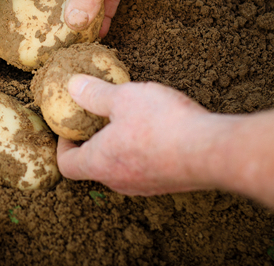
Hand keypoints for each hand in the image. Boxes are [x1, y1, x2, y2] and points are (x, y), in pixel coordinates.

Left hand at [57, 74, 216, 194]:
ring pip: (121, 168)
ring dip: (119, 146)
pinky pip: (146, 168)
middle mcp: (119, 181)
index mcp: (100, 163)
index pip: (67, 165)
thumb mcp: (123, 98)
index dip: (62, 145)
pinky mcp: (168, 183)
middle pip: (94, 167)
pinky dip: (143, 151)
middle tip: (100, 117)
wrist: (210, 150)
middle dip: (93, 142)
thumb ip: (95, 94)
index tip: (69, 127)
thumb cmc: (161, 124)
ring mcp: (145, 186)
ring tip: (130, 119)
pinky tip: (158, 128)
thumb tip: (73, 86)